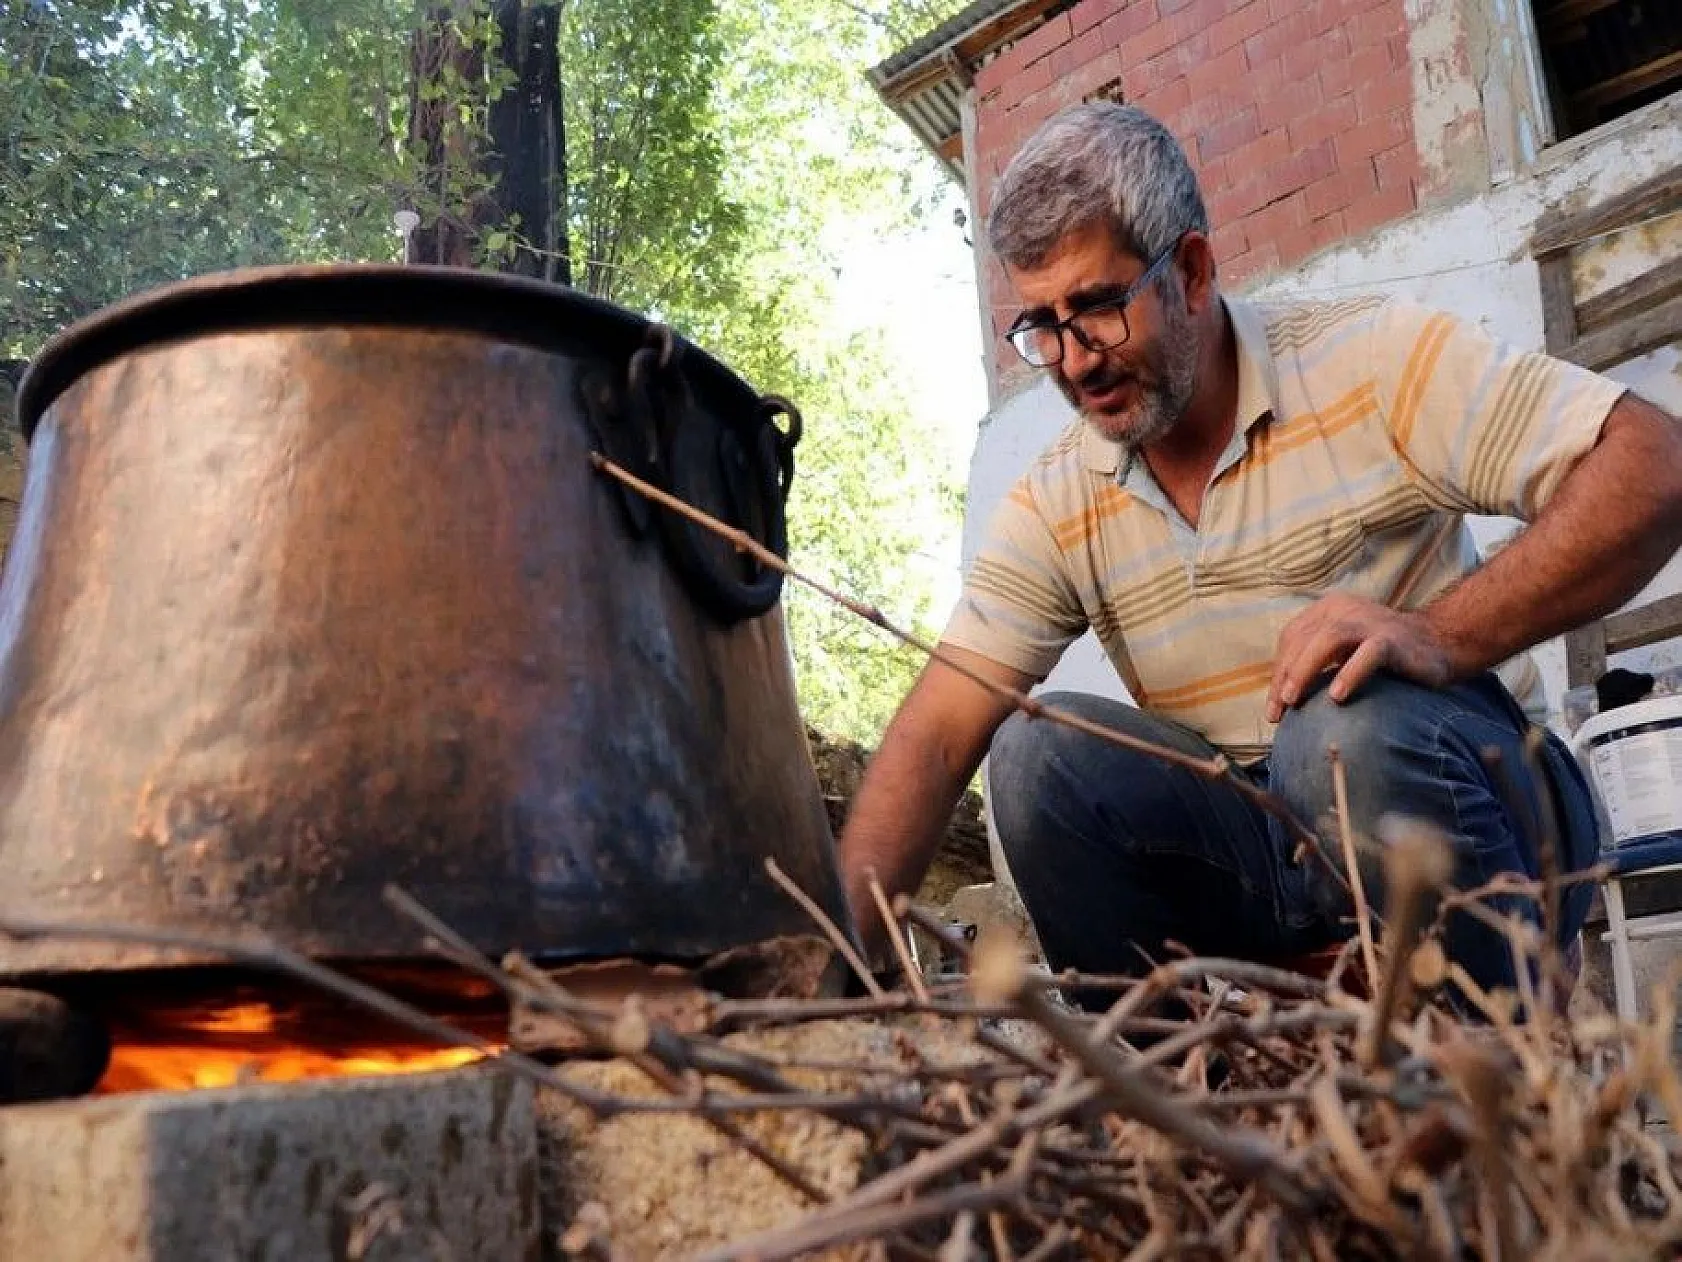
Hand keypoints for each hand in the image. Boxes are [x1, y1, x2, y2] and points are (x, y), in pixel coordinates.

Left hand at [1266, 594, 1455, 722]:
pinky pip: (1368, 654)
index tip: (1274, 709)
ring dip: (1305, 670)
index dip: (1278, 672)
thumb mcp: (1343, 651)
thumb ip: (1315, 663)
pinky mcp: (1392, 639)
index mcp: (1327, 610)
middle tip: (1279, 711)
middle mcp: (1344, 610)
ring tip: (1295, 700)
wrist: (1439, 643)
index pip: (1292, 638)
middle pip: (1303, 640)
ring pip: (1327, 639)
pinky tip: (1337, 696)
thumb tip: (1281, 700)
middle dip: (1285, 677)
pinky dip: (1349, 674)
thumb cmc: (1382, 654)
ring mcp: (1369, 621)